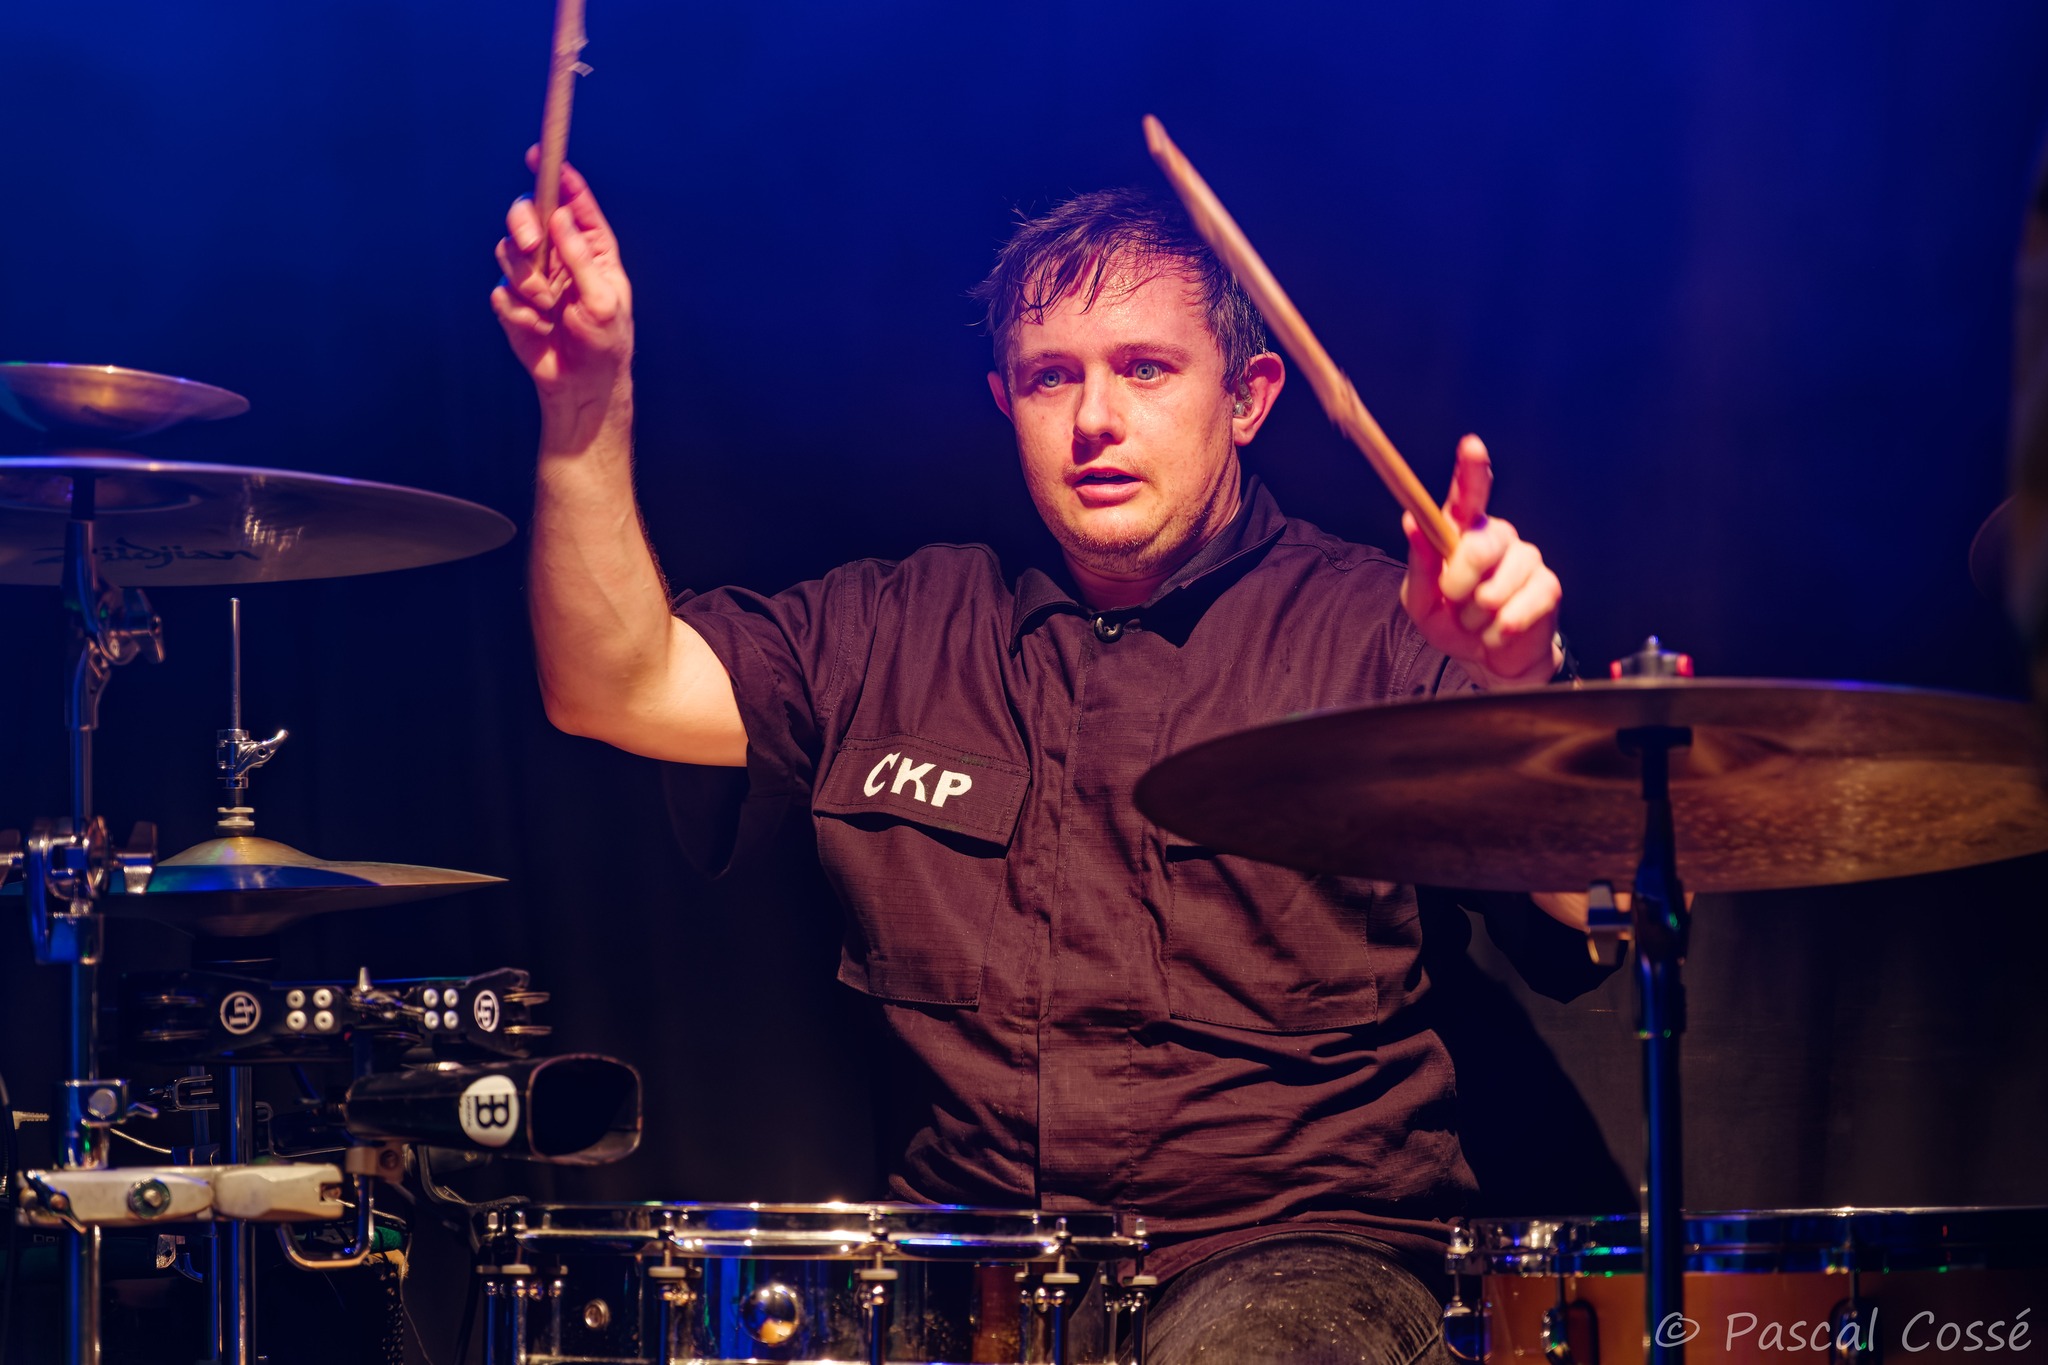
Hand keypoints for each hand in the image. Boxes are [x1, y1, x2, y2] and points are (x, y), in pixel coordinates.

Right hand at [491, 147, 633, 420]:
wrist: (582, 385)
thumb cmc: (605, 343)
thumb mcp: (603, 300)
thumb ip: (580, 259)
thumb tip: (560, 218)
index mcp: (590, 248)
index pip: (572, 202)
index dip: (557, 176)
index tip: (542, 156)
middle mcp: (558, 255)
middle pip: (528, 216)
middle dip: (524, 223)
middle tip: (531, 244)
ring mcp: (532, 277)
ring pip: (508, 252)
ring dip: (528, 282)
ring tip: (549, 310)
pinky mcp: (513, 301)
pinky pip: (502, 293)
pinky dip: (519, 312)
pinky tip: (539, 329)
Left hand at [1400, 434, 1562, 689]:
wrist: (1487, 661)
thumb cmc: (1451, 622)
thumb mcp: (1420, 600)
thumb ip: (1420, 565)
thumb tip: (1412, 523)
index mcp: (1463, 532)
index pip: (1468, 494)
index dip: (1471, 469)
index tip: (1471, 446)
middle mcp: (1497, 538)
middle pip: (1481, 544)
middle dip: (1459, 581)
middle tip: (1454, 599)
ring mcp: (1526, 560)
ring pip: (1496, 586)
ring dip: (1476, 614)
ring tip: (1477, 619)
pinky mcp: (1548, 588)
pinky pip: (1518, 609)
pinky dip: (1498, 630)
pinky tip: (1497, 630)